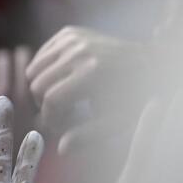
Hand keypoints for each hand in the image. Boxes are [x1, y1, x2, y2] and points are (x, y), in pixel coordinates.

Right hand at [25, 25, 149, 153]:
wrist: (149, 63)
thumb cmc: (133, 98)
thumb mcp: (116, 121)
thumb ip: (89, 136)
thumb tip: (62, 149)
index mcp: (92, 72)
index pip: (51, 100)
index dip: (51, 119)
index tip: (59, 128)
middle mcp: (80, 51)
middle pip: (38, 85)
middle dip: (45, 105)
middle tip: (61, 114)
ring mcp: (74, 39)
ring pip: (33, 70)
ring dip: (42, 89)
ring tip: (61, 98)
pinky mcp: (69, 33)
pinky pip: (40, 56)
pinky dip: (44, 72)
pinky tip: (61, 81)